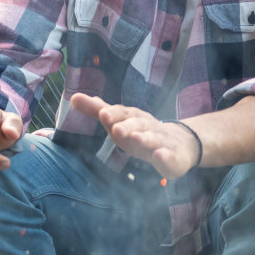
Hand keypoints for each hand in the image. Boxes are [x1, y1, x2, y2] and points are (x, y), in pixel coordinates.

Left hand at [70, 93, 199, 178]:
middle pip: (137, 124)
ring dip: (144, 138)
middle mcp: (148, 126)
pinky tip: (159, 156)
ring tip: (135, 138)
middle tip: (116, 129)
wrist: (180, 143)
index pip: (122, 113)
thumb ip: (97, 110)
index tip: (102, 113)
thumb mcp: (118, 121)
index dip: (112, 113)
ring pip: (153, 138)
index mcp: (133, 118)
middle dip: (126, 126)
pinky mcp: (173, 157)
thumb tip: (74, 97)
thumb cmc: (140, 132)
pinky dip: (164, 157)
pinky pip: (169, 157)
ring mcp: (162, 141)